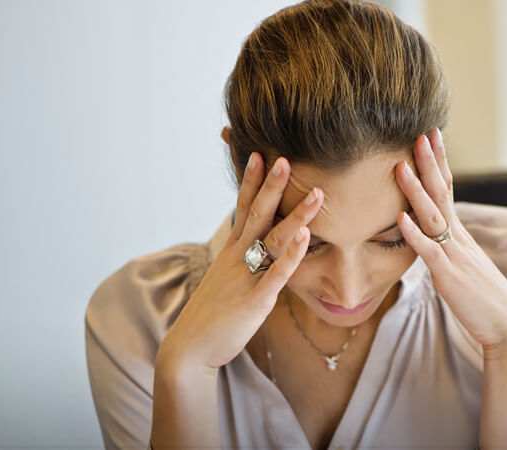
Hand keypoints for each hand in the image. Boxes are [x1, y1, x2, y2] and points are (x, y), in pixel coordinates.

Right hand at [157, 153, 323, 370]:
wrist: (190, 349)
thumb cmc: (213, 313)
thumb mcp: (228, 279)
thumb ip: (244, 260)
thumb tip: (261, 245)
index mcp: (232, 252)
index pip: (243, 208)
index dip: (251, 181)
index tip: (259, 153)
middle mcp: (237, 259)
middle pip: (257, 215)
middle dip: (271, 185)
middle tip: (285, 158)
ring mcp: (246, 278)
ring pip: (273, 240)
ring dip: (296, 216)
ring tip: (317, 193)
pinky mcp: (254, 301)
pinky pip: (276, 275)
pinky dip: (291, 256)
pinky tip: (304, 238)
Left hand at [394, 128, 506, 352]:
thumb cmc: (482, 295)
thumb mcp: (462, 263)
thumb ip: (446, 245)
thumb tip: (430, 233)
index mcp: (458, 234)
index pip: (447, 189)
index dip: (438, 162)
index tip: (431, 135)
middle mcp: (457, 238)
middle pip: (441, 193)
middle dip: (430, 163)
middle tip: (421, 133)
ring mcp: (453, 255)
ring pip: (432, 217)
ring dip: (416, 191)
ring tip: (401, 166)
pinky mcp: (448, 276)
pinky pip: (429, 252)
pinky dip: (414, 234)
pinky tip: (401, 218)